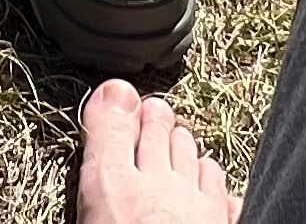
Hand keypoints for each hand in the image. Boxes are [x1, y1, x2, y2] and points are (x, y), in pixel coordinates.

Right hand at [78, 79, 239, 222]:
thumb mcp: (87, 216)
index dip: (113, 105)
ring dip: (182, 143)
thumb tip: (84, 135)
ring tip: (178, 138)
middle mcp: (154, 184)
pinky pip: (219, 184)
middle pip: (156, 133)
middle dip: (154, 117)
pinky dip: (210, 179)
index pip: (108, 128)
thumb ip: (96, 157)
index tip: (116, 94)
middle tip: (154, 109)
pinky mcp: (221, 218)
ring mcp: (193, 200)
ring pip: (190, 152)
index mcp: (108, 187)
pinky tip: (208, 182)